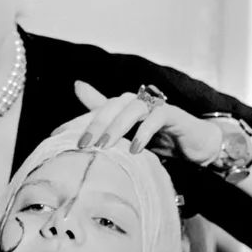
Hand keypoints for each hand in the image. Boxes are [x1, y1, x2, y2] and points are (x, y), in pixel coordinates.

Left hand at [74, 80, 222, 163]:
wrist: (196, 144)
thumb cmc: (160, 138)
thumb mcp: (128, 138)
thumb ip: (106, 124)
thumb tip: (76, 113)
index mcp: (123, 107)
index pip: (95, 111)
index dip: (76, 122)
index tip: (55, 137)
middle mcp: (136, 102)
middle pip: (111, 106)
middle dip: (94, 124)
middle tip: (82, 144)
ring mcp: (155, 106)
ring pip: (132, 109)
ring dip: (117, 127)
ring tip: (105, 146)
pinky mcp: (173, 115)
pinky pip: (157, 118)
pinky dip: (144, 132)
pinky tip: (135, 149)